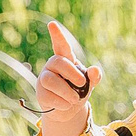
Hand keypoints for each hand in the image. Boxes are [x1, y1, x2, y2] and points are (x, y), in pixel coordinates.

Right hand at [35, 20, 100, 135]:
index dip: (57, 35)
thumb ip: (94, 76)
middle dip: (71, 73)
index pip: (61, 45)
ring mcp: (44, 79)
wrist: (69, 110)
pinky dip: (62, 103)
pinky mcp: (40, 93)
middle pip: (58, 62)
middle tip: (82, 83)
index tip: (52, 24)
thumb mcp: (89, 83)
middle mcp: (52, 66)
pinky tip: (66, 104)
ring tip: (75, 99)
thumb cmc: (79, 91)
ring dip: (67, 91)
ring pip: (51, 80)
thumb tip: (95, 70)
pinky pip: (50, 96)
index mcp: (65, 60)